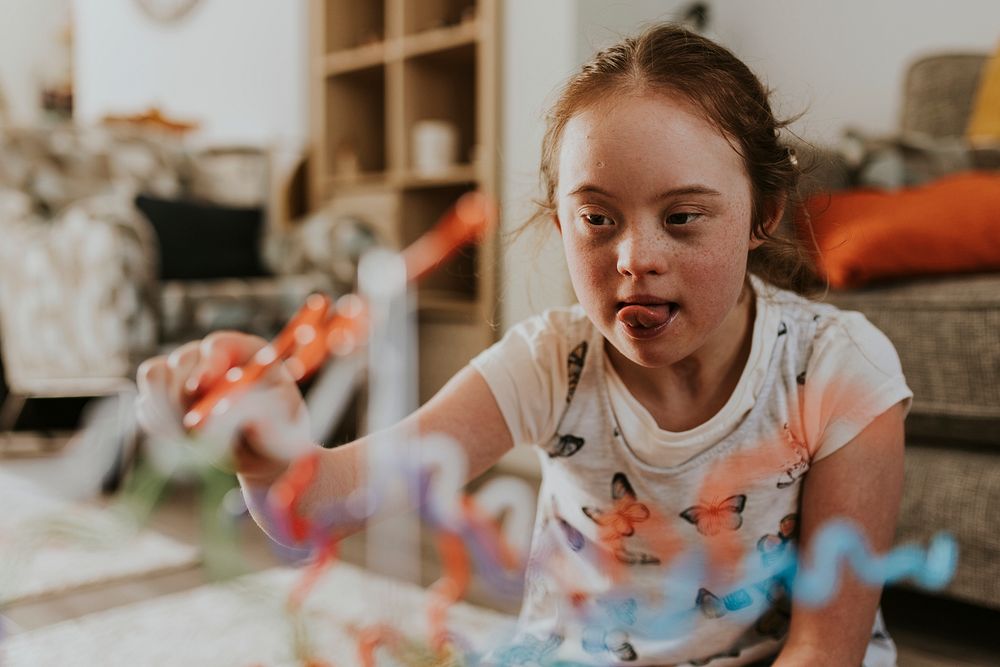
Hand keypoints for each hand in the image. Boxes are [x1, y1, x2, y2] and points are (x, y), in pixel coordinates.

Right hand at [136, 331, 312, 484]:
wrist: (264, 452)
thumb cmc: (279, 430)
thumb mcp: (278, 419)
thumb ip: (250, 409)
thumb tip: (209, 416)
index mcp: (247, 351)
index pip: (218, 346)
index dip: (206, 367)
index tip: (199, 391)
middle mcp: (212, 355)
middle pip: (181, 361)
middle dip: (187, 400)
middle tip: (202, 435)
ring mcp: (185, 372)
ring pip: (154, 375)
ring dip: (167, 411)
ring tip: (193, 439)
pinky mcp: (164, 395)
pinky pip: (144, 403)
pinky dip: (158, 424)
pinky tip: (183, 440)